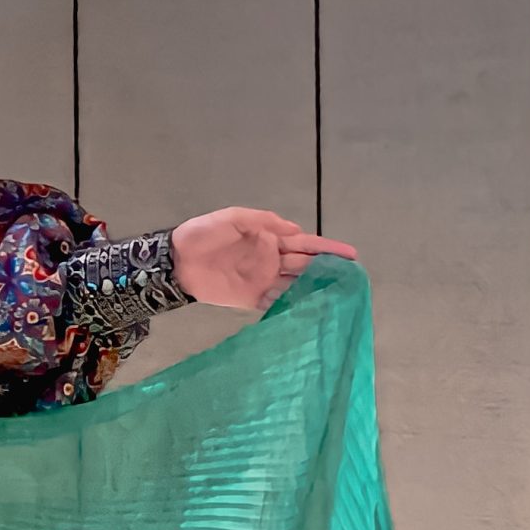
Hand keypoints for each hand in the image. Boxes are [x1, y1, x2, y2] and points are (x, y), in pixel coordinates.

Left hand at [169, 209, 358, 312]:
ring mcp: (262, 281)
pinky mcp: (250, 299)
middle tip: (351, 280)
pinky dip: (290, 307)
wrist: (177, 259)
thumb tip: (296, 230)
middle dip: (328, 271)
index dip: (327, 249)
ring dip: (314, 290)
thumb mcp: (235, 217)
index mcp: (270, 238)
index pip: (305, 243)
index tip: (350, 255)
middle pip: (306, 266)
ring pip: (295, 285)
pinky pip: (275, 304)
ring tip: (338, 298)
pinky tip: (308, 313)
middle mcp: (271, 260)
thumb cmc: (204, 233)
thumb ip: (265, 222)